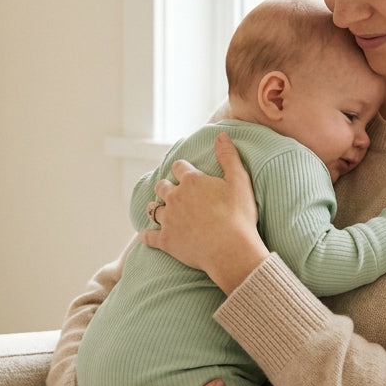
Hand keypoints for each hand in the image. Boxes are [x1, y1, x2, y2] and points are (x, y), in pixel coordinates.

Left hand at [140, 133, 267, 293]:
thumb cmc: (238, 216)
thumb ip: (229, 157)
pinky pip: (149, 236)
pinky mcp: (166, 240)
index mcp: (192, 181)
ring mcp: (169, 219)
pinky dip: (147, 235)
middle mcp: (175, 197)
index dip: (182, 169)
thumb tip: (221, 135)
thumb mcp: (239, 181)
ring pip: (154, 209)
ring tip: (158, 209)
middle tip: (170, 190)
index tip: (184, 172)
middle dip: (165, 186)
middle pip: (162, 186)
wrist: (230, 250)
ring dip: (156, 208)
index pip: (179, 167)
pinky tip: (146, 235)